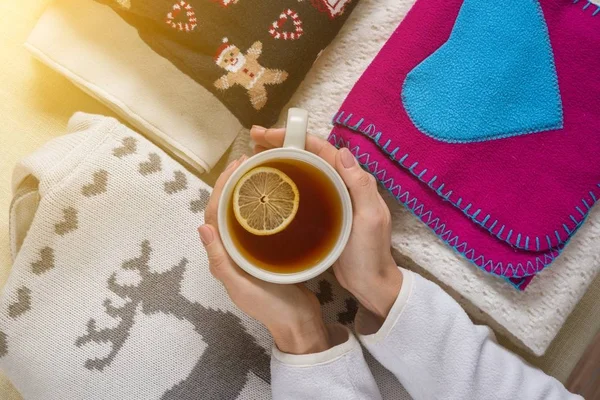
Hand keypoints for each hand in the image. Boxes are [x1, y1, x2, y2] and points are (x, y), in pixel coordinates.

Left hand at [200, 156, 330, 354]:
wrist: (299, 323)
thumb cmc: (271, 307)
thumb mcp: (242, 287)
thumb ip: (221, 261)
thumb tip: (201, 228)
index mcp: (223, 257)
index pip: (214, 214)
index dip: (221, 187)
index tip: (236, 166)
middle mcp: (233, 250)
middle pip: (227, 209)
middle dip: (233, 183)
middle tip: (249, 161)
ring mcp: (251, 250)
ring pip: (243, 213)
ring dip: (247, 191)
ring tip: (260, 170)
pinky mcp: (268, 250)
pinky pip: (261, 222)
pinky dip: (264, 205)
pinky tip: (277, 195)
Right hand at [251, 126, 402, 318]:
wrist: (370, 283)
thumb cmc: (371, 253)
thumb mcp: (370, 218)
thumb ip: (361, 186)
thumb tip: (343, 151)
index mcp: (352, 180)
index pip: (320, 149)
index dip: (294, 137)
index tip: (266, 135)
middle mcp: (341, 184)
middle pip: (308, 155)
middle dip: (281, 144)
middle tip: (253, 141)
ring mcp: (329, 199)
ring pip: (302, 171)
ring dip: (279, 160)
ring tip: (253, 157)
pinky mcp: (320, 214)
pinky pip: (300, 190)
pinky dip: (283, 182)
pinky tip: (267, 186)